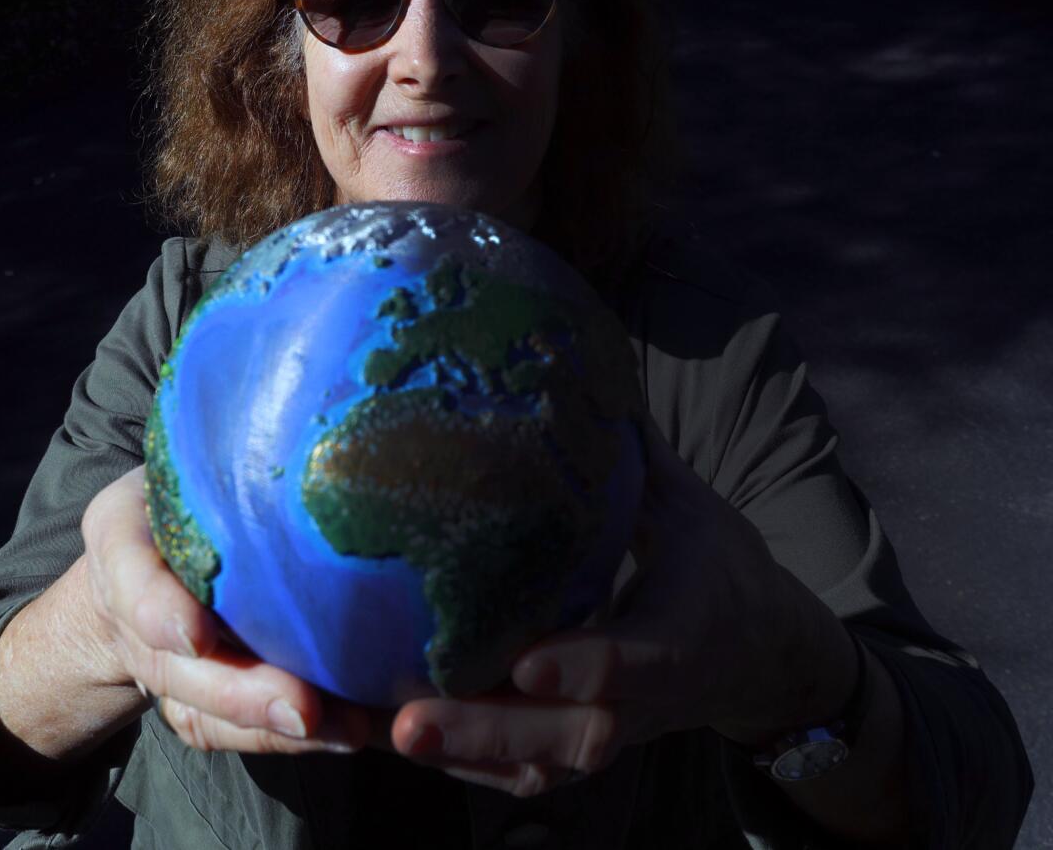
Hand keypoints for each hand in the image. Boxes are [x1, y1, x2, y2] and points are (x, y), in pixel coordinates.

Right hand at [82, 466, 388, 755]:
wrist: (138, 566)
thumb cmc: (173, 493)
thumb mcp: (175, 454)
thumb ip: (208, 442)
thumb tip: (302, 395)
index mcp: (121, 546)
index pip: (130, 579)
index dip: (157, 610)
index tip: (191, 634)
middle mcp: (138, 621)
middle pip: (179, 672)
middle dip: (240, 694)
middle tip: (302, 708)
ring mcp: (170, 670)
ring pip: (211, 715)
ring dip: (276, 731)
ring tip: (347, 729)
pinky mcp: (207, 700)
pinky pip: (243, 732)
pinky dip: (298, 738)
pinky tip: (360, 729)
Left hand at [387, 426, 858, 794]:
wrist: (762, 654)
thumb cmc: (721, 568)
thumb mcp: (692, 508)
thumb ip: (639, 458)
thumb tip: (585, 377)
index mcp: (683, 631)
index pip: (637, 658)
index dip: (587, 666)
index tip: (529, 664)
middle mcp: (650, 696)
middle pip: (575, 733)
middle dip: (493, 729)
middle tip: (411, 722)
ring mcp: (619, 729)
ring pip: (543, 762)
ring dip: (466, 753)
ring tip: (386, 733)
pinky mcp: (590, 744)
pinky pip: (530, 771)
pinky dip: (470, 762)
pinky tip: (402, 741)